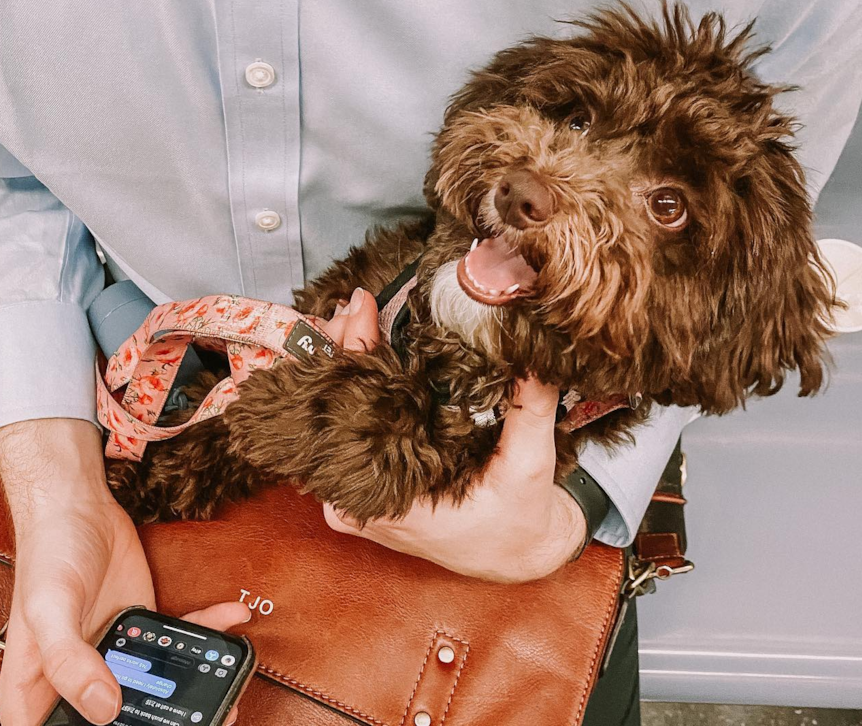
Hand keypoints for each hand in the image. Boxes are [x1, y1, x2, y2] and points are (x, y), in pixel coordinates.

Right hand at [0, 419, 250, 725]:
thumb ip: (70, 661)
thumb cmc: (48, 553)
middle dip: (164, 720)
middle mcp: (75, 681)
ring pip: (155, 685)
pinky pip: (174, 640)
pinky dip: (205, 630)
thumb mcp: (49, 609)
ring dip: (195, 680)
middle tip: (213, 712)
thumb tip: (104, 708)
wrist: (76, 504)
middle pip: (119, 720)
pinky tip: (231, 617)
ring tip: (230, 673)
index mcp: (36, 693)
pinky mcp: (139, 627)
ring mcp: (110, 655)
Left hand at [321, 295, 586, 581]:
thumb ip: (529, 409)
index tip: (357, 314)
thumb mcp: (529, 466)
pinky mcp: (367, 490)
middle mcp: (363, 502)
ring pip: (331, 424)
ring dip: (345, 370)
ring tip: (353, 320)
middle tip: (352, 307)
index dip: (352, 358)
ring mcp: (358, 498)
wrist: (518, 555)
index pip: (349, 417)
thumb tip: (532, 353)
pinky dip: (353, 393)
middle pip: (330, 416)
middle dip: (340, 354)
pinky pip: (345, 435)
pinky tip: (360, 356)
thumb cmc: (519, 521)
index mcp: (392, 502)